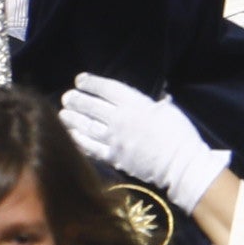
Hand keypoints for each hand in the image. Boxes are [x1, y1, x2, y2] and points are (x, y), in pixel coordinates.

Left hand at [63, 73, 229, 209]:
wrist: (180, 165)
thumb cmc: (179, 134)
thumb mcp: (169, 110)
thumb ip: (158, 102)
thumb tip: (160, 94)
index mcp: (135, 103)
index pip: (107, 89)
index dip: (91, 83)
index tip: (79, 80)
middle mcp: (121, 119)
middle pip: (92, 107)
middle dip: (77, 100)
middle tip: (67, 98)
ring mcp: (115, 140)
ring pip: (87, 127)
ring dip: (73, 120)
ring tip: (63, 114)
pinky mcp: (114, 158)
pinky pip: (91, 148)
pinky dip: (79, 141)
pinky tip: (70, 136)